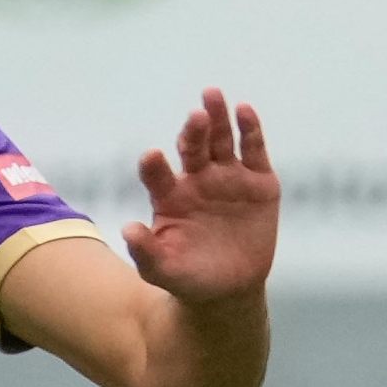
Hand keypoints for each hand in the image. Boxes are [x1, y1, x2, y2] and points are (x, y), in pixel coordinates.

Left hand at [127, 88, 276, 305]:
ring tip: (212, 96)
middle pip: (192, 146)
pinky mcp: (259, 181)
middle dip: (192, 131)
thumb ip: (145, 252)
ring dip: (217, 117)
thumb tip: (127, 230)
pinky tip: (244, 111)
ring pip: (221, 139)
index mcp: (169, 195)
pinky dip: (250, 129)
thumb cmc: (189, 277)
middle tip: (195, 117)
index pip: (157, 173)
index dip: (154, 165)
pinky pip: (254, 150)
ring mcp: (228, 176)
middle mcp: (197, 178)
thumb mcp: (163, 271)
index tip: (152, 158)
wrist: (229, 290)